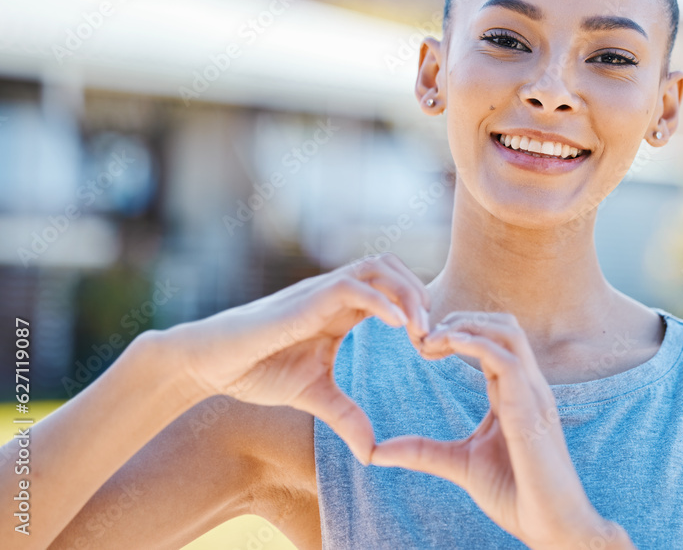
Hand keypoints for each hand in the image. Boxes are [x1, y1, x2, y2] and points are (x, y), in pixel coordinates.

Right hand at [165, 252, 430, 464]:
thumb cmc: (258, 369)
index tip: (432, 345)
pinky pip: (350, 286)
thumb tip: (372, 453)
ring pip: (376, 267)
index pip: (392, 289)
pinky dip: (379, 301)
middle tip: (433, 334)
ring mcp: (320, 292)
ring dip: (406, 292)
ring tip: (420, 329)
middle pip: (392, 268)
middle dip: (420, 294)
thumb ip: (346, 417)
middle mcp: (336, 293)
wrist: (212, 362)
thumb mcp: (315, 396)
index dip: (417, 308)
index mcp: (343, 310)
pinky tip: (398, 326)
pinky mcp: (304, 300)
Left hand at [368, 312, 629, 549]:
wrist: (552, 526)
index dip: (458, 334)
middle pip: (503, 325)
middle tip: (423, 335)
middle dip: (462, 320)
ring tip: (432, 338)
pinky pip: (507, 361)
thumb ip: (422, 452)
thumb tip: (376, 452)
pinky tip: (448, 346)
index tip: (422, 345)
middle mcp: (528, 386)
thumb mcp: (458, 464)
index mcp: (515, 394)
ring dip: (467, 326)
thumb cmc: (515, 495)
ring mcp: (533, 394)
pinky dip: (476, 345)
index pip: (492, 342)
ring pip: (507, 332)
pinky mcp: (531, 409)